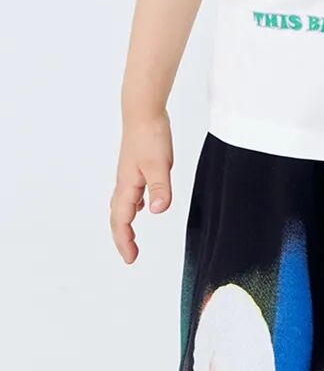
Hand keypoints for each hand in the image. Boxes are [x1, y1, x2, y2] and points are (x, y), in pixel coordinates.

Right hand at [110, 109, 173, 263]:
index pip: (122, 221)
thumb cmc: (150, 136)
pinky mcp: (136, 165)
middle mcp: (125, 182)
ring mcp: (129, 173)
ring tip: (132, 236)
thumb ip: (159, 188)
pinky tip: (144, 203)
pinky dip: (134, 204)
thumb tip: (158, 212)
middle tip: (130, 254)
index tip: (131, 259)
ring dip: (126, 221)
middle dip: (122, 237)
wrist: (143, 111)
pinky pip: (131, 192)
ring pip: (123, 204)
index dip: (124, 241)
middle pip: (118, 216)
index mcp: (128, 186)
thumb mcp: (160, 164)